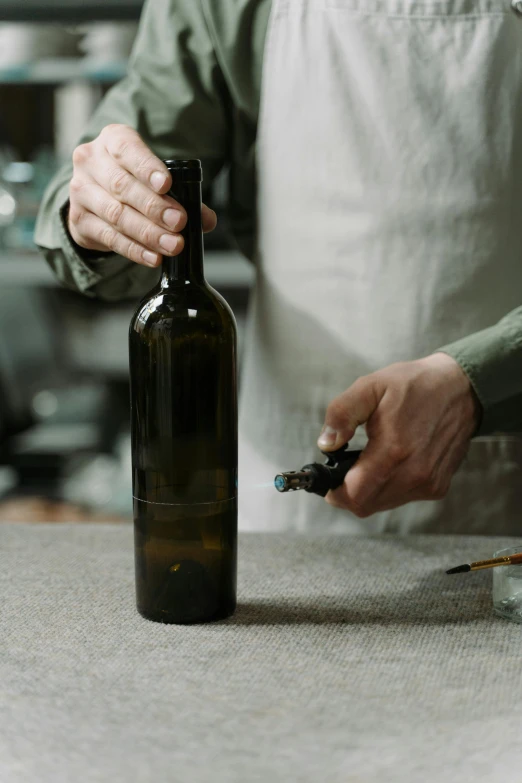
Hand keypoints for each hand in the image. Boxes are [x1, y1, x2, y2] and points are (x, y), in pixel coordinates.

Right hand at [68, 124, 216, 266]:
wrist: (97, 196)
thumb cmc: (134, 180)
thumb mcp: (156, 178)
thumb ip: (184, 196)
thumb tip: (207, 220)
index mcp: (112, 140)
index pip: (127, 150)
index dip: (147, 167)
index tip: (166, 184)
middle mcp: (91, 161)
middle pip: (123, 186)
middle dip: (154, 207)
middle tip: (179, 223)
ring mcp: (81, 191)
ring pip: (116, 214)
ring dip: (148, 233)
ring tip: (173, 245)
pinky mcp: (79, 220)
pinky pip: (109, 237)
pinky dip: (134, 250)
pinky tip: (154, 257)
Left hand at [317, 353, 480, 516]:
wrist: (461, 389)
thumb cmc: (414, 385)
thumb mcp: (370, 387)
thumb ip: (342, 414)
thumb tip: (325, 444)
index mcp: (394, 449)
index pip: (355, 494)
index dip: (335, 492)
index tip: (327, 479)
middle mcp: (414, 473)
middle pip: (366, 505)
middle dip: (348, 491)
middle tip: (345, 467)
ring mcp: (428, 483)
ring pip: (383, 504)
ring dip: (369, 490)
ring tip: (369, 460)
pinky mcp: (438, 486)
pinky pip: (402, 498)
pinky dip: (389, 487)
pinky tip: (392, 462)